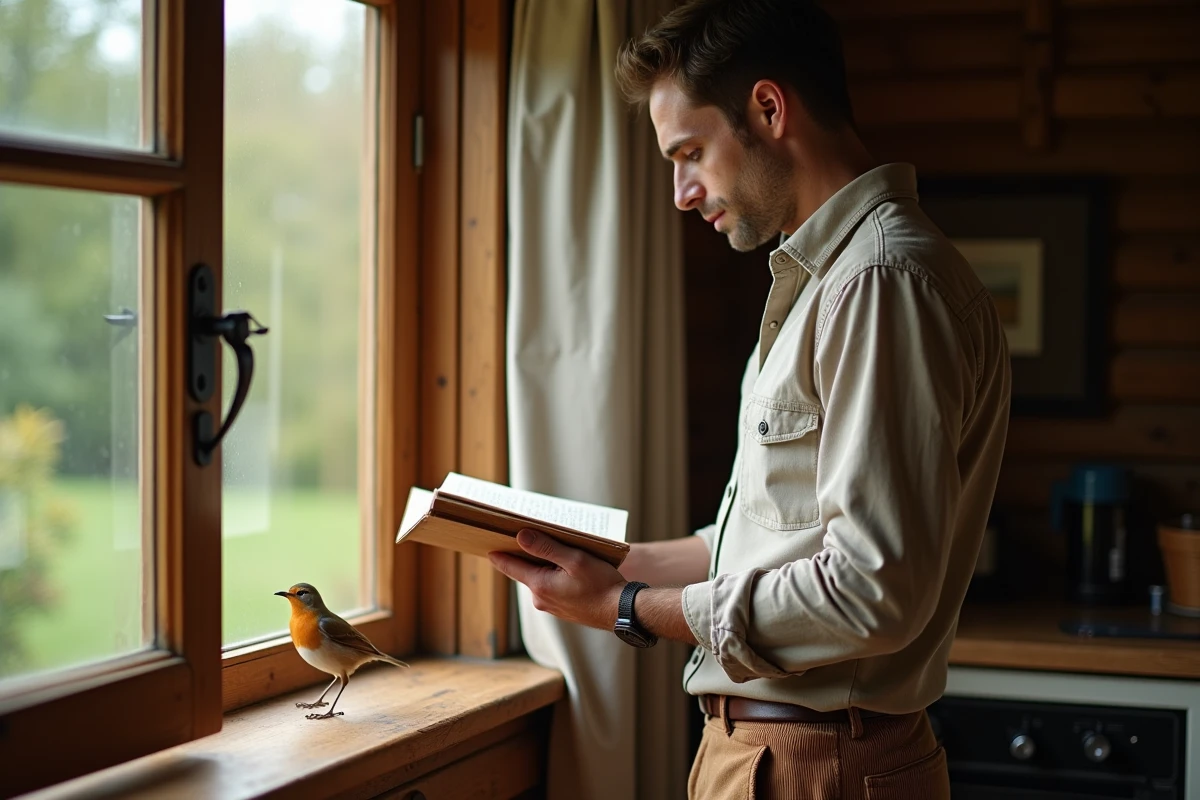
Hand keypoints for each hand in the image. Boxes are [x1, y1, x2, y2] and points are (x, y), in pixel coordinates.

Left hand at [488, 530, 625, 630]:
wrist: (621, 611)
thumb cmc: (601, 585)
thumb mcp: (574, 559)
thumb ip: (546, 548)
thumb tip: (520, 537)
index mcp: (540, 585)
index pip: (509, 566)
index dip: (498, 552)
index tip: (486, 542)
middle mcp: (540, 598)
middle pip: (524, 570)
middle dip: (524, 554)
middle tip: (521, 534)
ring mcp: (551, 605)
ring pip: (539, 578)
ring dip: (542, 564)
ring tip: (551, 547)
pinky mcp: (562, 608)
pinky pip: (550, 587)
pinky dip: (553, 575)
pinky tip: (566, 567)